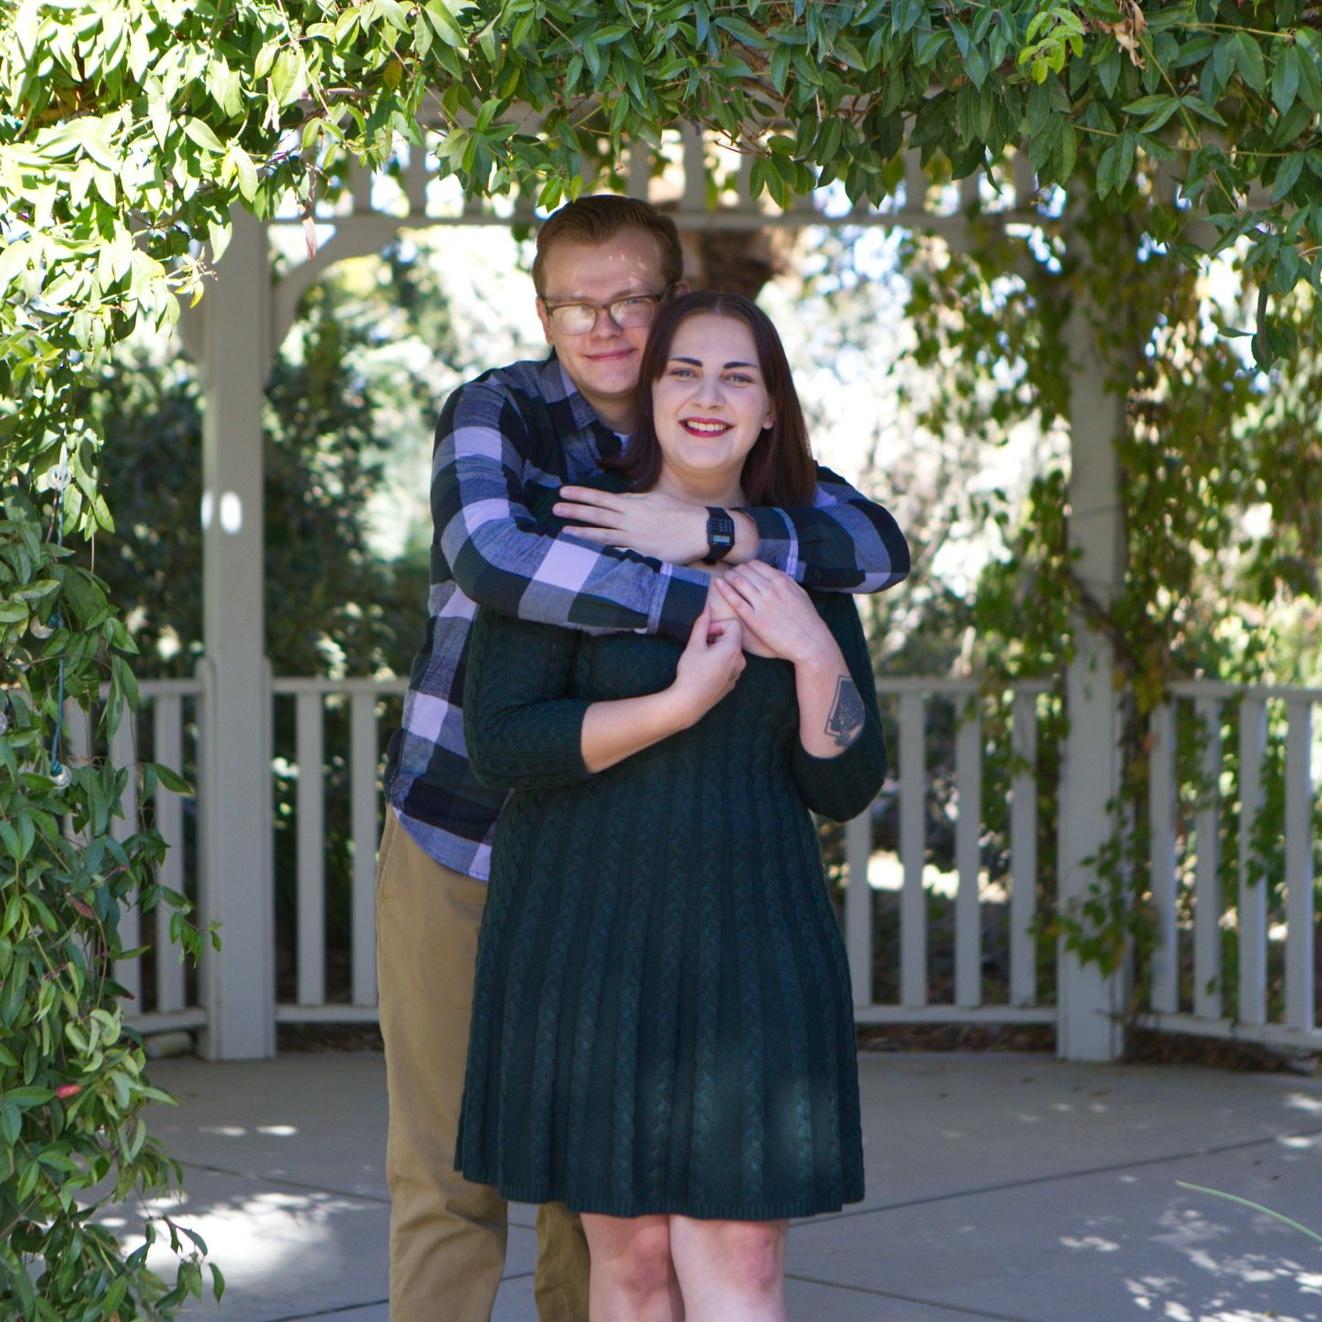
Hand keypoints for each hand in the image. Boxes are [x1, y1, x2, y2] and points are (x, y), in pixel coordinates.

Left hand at [554, 486, 705, 562]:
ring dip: (582, 529)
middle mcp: (632, 516)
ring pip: (604, 531)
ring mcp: (635, 534)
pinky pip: (617, 548)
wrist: (701, 529)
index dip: (583, 494)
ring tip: (563, 529)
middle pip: (599, 512)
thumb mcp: (657, 500)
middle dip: (576, 509)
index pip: (604, 497)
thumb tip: (621, 501)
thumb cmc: (682, 515)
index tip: (565, 491)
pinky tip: (589, 549)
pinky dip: (602, 547)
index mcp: (636, 503)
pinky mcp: (642, 549)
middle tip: (555, 507)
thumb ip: (637, 501)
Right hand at [668, 605, 745, 725]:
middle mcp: (741, 660)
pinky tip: (705, 670)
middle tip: (700, 645)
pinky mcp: (733, 682)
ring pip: (730, 651)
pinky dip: (719, 662)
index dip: (717, 625)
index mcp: (733, 648)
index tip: (705, 635)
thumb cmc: (691, 672)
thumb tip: (707, 607)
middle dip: (716, 637)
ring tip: (701, 658)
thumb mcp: (694, 645)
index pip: (733, 624)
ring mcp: (738, 672)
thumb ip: (702, 624)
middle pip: (732, 637)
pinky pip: (730, 664)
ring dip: (717, 649)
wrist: (690, 702)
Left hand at [713, 562, 840, 668]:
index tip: (742, 570)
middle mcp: (770, 589)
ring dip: (729, 577)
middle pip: (745, 571)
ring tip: (723, 578)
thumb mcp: (800, 594)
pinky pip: (735, 600)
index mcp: (782, 581)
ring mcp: (761, 603)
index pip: (757, 565)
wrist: (810, 642)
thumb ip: (787, 582)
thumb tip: (774, 574)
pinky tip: (718, 584)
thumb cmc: (807, 620)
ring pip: (739, 581)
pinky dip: (725, 589)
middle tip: (730, 574)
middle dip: (735, 570)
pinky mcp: (754, 619)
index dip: (746, 566)